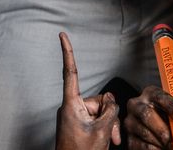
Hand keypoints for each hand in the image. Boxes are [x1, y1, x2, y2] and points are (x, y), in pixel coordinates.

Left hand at [55, 32, 120, 149]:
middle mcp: (72, 107)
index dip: (67, 51)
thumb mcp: (102, 130)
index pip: (70, 72)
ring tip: (107, 142)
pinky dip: (104, 129)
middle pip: (97, 99)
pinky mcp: (79, 125)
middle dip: (109, 115)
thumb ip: (110, 109)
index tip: (61, 34)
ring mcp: (75, 117)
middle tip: (111, 136)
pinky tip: (105, 141)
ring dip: (108, 125)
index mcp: (71, 104)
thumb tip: (111, 100)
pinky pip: (96, 119)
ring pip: (100, 111)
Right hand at [125, 85, 172, 148]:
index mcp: (150, 94)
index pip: (159, 95)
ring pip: (144, 132)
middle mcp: (136, 105)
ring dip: (160, 143)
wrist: (155, 131)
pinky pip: (141, 146)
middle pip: (147, 114)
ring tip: (171, 146)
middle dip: (163, 129)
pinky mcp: (129, 139)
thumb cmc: (169, 120)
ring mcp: (130, 122)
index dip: (170, 105)